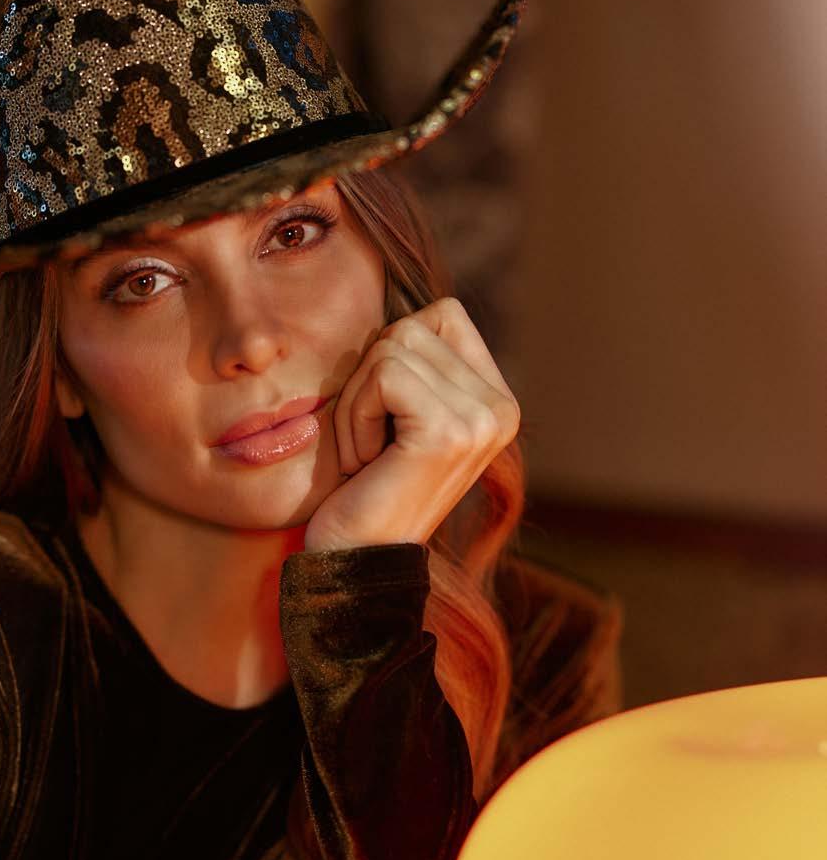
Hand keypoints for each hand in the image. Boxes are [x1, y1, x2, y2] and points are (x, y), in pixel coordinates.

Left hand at [303, 297, 520, 552]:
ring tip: (367, 454)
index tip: (387, 419)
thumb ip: (416, 361)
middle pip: (412, 326)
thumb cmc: (364, 486)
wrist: (357, 561)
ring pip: (392, 345)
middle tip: (370, 441)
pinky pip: (382, 374)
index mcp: (497, 399)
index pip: (441, 313)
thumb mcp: (398, 412)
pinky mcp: (450, 430)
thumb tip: (400, 298)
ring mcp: (483, 419)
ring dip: (356, 402)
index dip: (391, 356)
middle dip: (367, 380)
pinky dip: (355, 415)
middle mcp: (503, 407)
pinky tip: (366, 462)